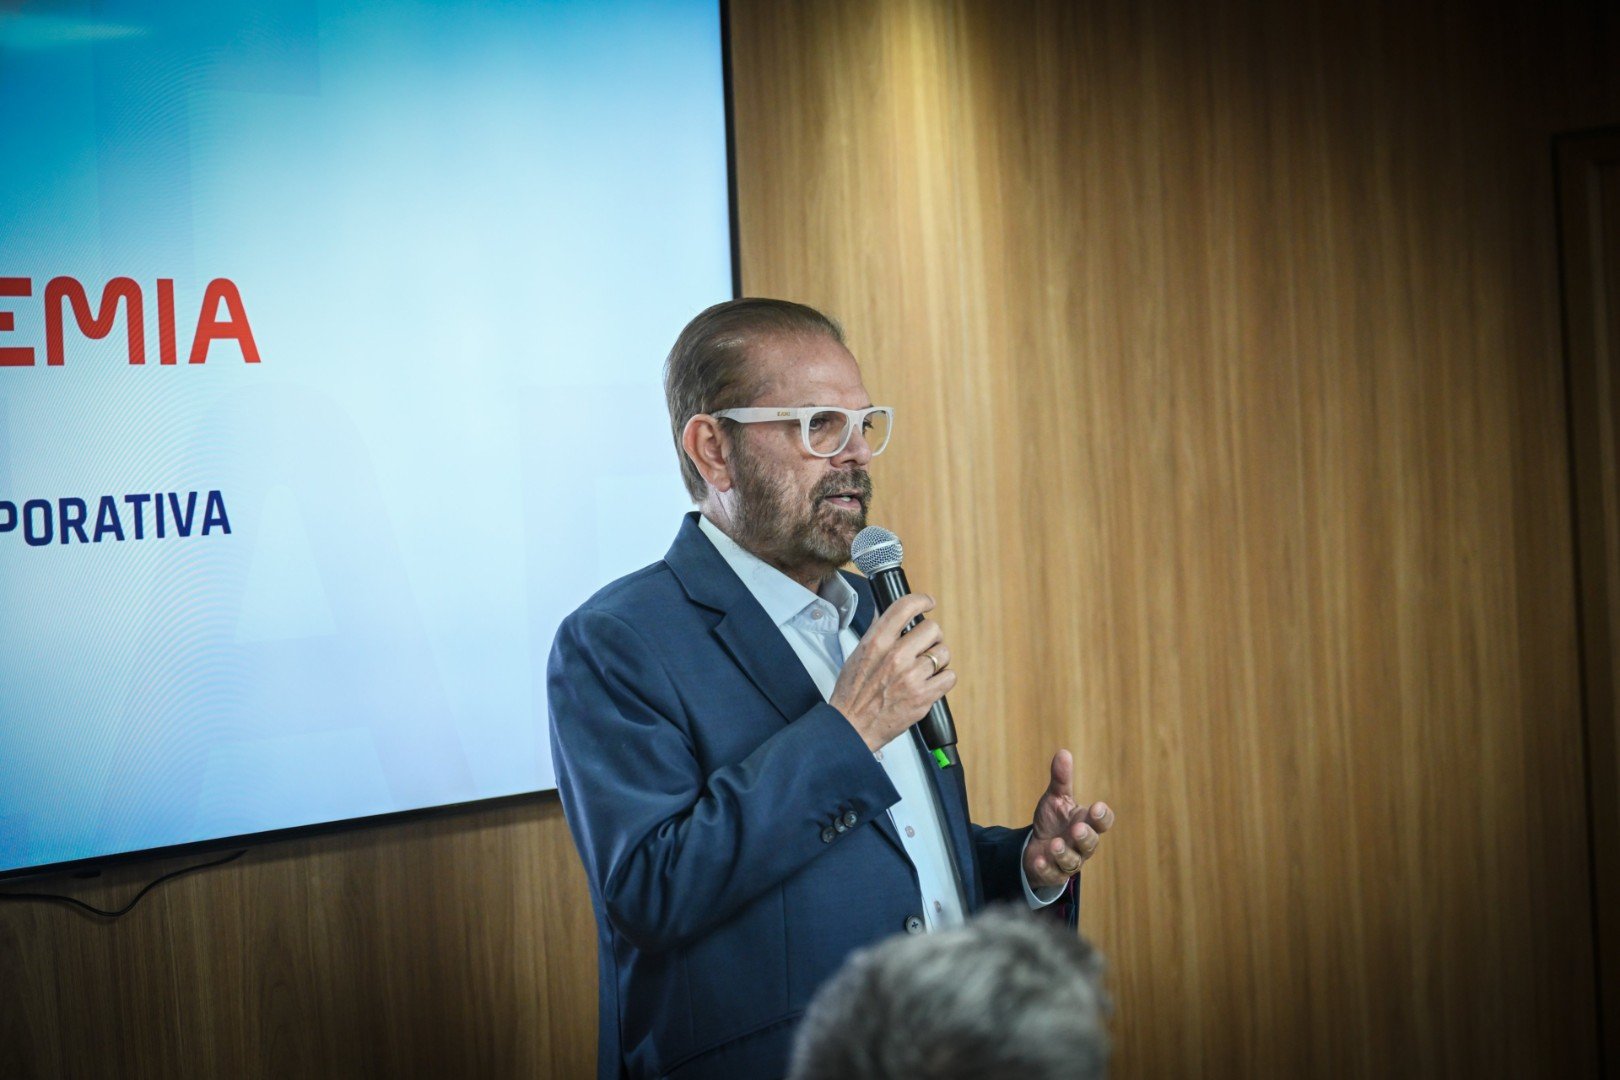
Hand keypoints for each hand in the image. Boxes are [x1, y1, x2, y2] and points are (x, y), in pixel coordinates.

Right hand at [830, 593, 955, 750]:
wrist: (852, 727)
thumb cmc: (852, 693)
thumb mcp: (858, 653)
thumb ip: (877, 631)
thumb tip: (887, 609)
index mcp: (877, 642)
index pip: (905, 607)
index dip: (922, 600)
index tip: (928, 603)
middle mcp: (896, 656)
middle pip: (932, 628)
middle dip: (931, 636)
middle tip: (924, 645)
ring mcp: (912, 677)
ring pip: (943, 652)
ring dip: (938, 659)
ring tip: (925, 667)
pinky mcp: (924, 697)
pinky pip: (949, 676)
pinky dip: (943, 678)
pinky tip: (931, 682)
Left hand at [1023, 749, 1113, 888]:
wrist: (1036, 847)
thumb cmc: (1053, 821)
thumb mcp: (1056, 799)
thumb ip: (1061, 780)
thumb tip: (1063, 752)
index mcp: (1086, 823)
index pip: (1103, 821)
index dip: (1102, 816)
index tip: (1096, 807)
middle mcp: (1081, 844)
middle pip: (1091, 843)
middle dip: (1085, 836)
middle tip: (1077, 828)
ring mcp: (1069, 860)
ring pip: (1073, 861)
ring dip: (1064, 853)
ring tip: (1054, 844)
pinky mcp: (1053, 873)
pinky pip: (1052, 873)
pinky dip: (1046, 867)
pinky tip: (1038, 859)